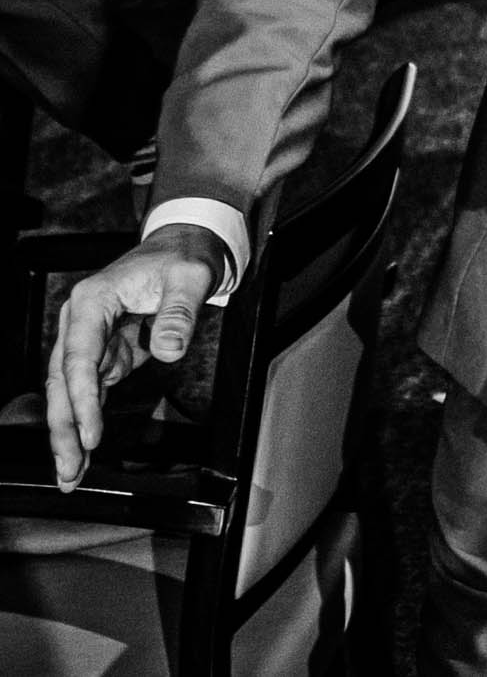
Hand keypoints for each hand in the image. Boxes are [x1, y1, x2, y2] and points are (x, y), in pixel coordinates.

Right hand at [47, 222, 226, 488]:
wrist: (185, 245)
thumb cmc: (184, 256)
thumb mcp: (191, 277)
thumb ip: (179, 313)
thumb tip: (169, 350)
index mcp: (92, 302)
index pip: (79, 358)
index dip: (83, 399)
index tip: (90, 434)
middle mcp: (81, 322)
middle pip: (63, 383)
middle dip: (64, 429)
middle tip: (69, 471)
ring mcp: (90, 339)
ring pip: (70, 392)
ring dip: (70, 432)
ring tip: (72, 473)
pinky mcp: (106, 352)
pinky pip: (90, 391)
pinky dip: (87, 420)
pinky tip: (84, 450)